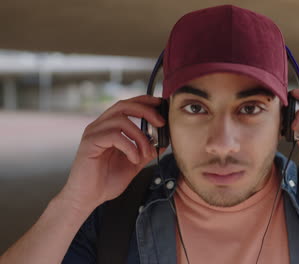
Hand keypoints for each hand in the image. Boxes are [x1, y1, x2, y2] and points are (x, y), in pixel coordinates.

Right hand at [58, 95, 166, 211]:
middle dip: (146, 111)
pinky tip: (134, 159)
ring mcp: (93, 133)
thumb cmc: (106, 181)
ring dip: (140, 136)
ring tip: (146, 153)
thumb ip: (146, 151)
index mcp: (109, 127)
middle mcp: (99, 126)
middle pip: (124, 106)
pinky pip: (115, 136)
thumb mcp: (134, 163)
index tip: (161, 104)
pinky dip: (130, 146)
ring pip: (121, 120)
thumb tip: (163, 141)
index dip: (144, 101)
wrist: (88, 198)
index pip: (127, 105)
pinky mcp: (90, 143)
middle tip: (161, 123)